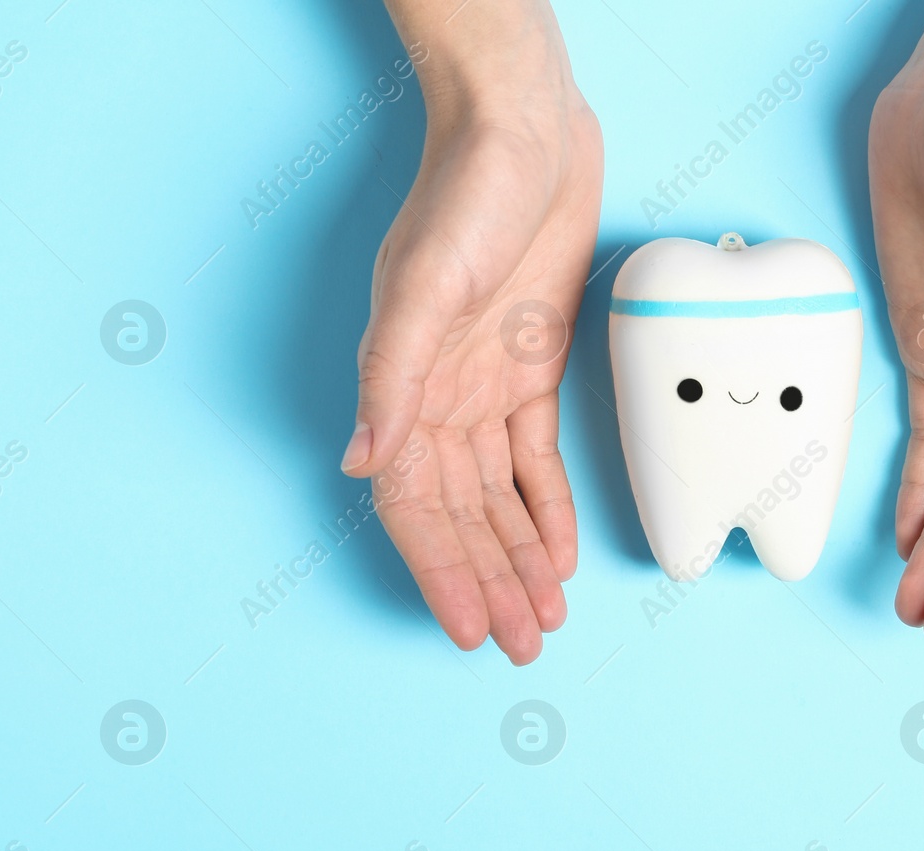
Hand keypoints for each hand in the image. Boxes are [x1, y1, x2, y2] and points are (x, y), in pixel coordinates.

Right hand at [343, 1, 602, 664]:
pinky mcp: (532, 370)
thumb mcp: (428, 283)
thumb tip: (361, 460)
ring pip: (500, 498)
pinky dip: (548, 507)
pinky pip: (536, 458)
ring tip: (546, 618)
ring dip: (520, 558)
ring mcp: (486, 386)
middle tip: (521, 644)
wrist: (524, 132)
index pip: (415, 504)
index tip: (470, 628)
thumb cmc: (467, 195)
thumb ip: (395, 374)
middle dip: (490, 582)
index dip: (441, 569)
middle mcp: (442, 396)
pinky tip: (562, 554)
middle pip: (461, 514)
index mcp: (406, 385)